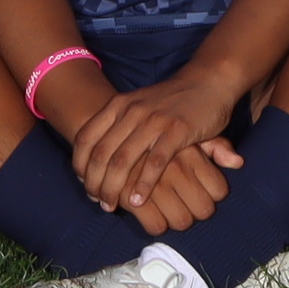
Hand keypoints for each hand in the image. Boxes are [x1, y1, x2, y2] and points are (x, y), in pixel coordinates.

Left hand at [68, 72, 246, 234]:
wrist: (208, 81)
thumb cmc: (171, 101)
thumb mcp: (138, 106)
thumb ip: (117, 128)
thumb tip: (95, 157)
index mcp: (118, 105)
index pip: (85, 137)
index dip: (79, 164)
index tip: (83, 184)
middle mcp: (131, 112)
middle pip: (101, 154)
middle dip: (94, 182)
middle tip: (98, 201)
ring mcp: (153, 121)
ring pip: (122, 160)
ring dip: (113, 188)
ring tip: (112, 206)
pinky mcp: (177, 131)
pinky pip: (155, 163)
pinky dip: (143, 185)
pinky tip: (138, 201)